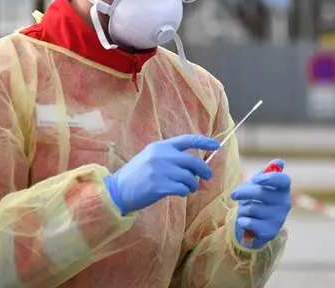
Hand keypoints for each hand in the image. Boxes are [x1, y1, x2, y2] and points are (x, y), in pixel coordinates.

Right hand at [104, 135, 220, 214]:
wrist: (117, 191)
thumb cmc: (137, 176)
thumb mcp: (151, 158)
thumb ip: (170, 156)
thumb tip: (194, 163)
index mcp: (160, 147)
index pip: (188, 140)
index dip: (204, 142)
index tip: (217, 145)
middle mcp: (161, 156)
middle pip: (193, 161)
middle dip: (204, 170)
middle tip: (207, 177)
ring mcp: (160, 171)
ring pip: (189, 178)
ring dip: (193, 185)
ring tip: (189, 189)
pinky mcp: (159, 186)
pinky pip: (182, 189)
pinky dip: (184, 192)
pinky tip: (180, 193)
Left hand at [231, 159, 291, 248]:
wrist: (258, 227)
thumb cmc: (258, 200)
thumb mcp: (260, 184)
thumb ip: (266, 172)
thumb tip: (279, 162)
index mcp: (283, 189)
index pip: (283, 180)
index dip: (270, 178)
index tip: (257, 179)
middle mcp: (285, 203)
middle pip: (260, 193)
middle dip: (243, 192)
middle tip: (234, 194)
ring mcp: (279, 218)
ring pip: (251, 208)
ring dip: (242, 209)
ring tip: (245, 211)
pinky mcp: (270, 232)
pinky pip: (248, 222)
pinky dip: (242, 221)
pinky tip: (246, 222)